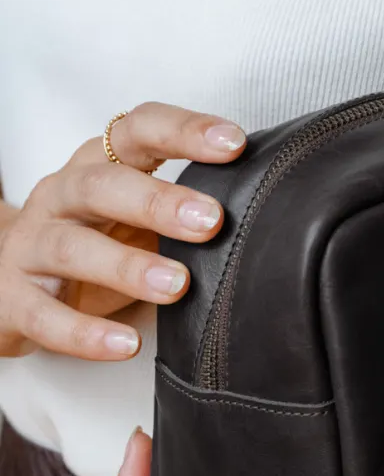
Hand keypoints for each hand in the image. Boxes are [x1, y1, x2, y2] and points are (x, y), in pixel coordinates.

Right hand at [0, 103, 245, 360]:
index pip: (138, 129)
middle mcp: (60, 194)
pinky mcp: (11, 299)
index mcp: (98, 162)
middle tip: (210, 222)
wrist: (4, 277)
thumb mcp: (132, 211)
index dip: (185, 130)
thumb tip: (266, 211)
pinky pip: (44, 316)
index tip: (236, 144)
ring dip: (127, 267)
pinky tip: (125, 346)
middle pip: (102, 186)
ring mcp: (31, 246)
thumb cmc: (92, 238)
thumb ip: (183, 206)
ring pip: (72, 249)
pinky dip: (85, 334)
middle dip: (158, 201)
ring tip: (177, 286)